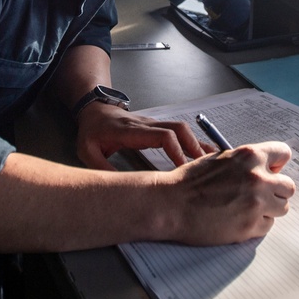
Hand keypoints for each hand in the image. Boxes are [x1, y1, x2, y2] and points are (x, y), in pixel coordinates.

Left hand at [76, 102, 212, 169]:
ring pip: (182, 128)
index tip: (181, 168)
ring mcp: (153, 123)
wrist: (94, 110)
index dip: (176, 150)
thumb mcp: (87, 151)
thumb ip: (101, 168)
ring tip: (211, 161)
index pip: (162, 135)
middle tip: (202, 167)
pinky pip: (179, 131)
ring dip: (196, 144)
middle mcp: (146, 124)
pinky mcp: (157, 126)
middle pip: (178, 129)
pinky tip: (204, 152)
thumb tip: (119, 188)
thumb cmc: (91, 131)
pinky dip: (193, 141)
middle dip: (193, 147)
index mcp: (131, 130)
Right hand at [162, 141, 295, 244]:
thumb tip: (266, 167)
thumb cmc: (190, 181)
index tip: (272, 171)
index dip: (277, 164)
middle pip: (288, 187)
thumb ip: (246, 162)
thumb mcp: (220, 159)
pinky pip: (267, 226)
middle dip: (276, 191)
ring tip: (247, 208)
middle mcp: (258, 178)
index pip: (283, 154)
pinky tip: (239, 220)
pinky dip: (257, 225)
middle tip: (260, 195)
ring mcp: (256, 204)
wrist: (171, 204)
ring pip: (282, 208)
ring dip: (269, 209)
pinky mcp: (250, 227)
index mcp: (250, 156)